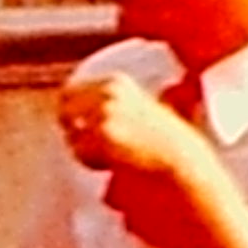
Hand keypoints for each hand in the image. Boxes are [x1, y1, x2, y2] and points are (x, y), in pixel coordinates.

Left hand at [57, 73, 228, 247]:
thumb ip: (140, 101)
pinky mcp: (102, 134)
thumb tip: (163, 90)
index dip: (74, 114)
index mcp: (117, 82)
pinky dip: (92, 163)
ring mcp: (104, 111)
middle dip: (73, 130)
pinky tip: (115, 164)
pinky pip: (79, 153)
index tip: (87, 130)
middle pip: (63, 111)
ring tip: (112, 158)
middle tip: (95, 147)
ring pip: (70, 135)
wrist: (184, 165)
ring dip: (84, 149)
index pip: (69, 93)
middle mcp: (107, 90)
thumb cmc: (176, 146)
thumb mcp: (157, 110)